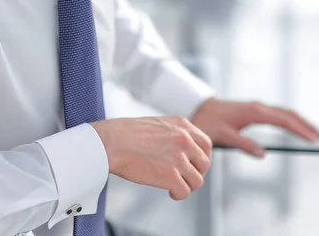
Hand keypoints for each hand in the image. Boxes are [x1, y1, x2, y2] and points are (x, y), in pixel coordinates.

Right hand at [92, 116, 211, 199]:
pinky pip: (185, 192)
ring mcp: (178, 158)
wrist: (112, 142)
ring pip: (197, 181)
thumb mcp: (158, 124)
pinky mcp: (170, 176)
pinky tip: (169, 192)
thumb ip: (175, 133)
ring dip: (186, 185)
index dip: (202, 158)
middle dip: (195, 173)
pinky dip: (178, 195)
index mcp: (182, 125)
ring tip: (173, 185)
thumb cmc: (127, 133)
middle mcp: (184, 140)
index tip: (193, 165)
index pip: (206, 144)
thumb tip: (184, 149)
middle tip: (182, 177)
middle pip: (204, 164)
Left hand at [191, 98, 318, 157]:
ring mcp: (257, 107)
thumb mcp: (223, 136)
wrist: (199, 108)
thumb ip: (242, 144)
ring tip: (315, 134)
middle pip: (288, 114)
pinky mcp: (255, 110)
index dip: (300, 130)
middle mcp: (258, 107)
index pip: (283, 121)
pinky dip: (291, 120)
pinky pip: (278, 114)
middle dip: (306, 125)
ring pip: (284, 112)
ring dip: (300, 122)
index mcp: (254, 113)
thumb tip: (263, 154)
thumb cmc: (209, 122)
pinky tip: (297, 128)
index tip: (314, 139)